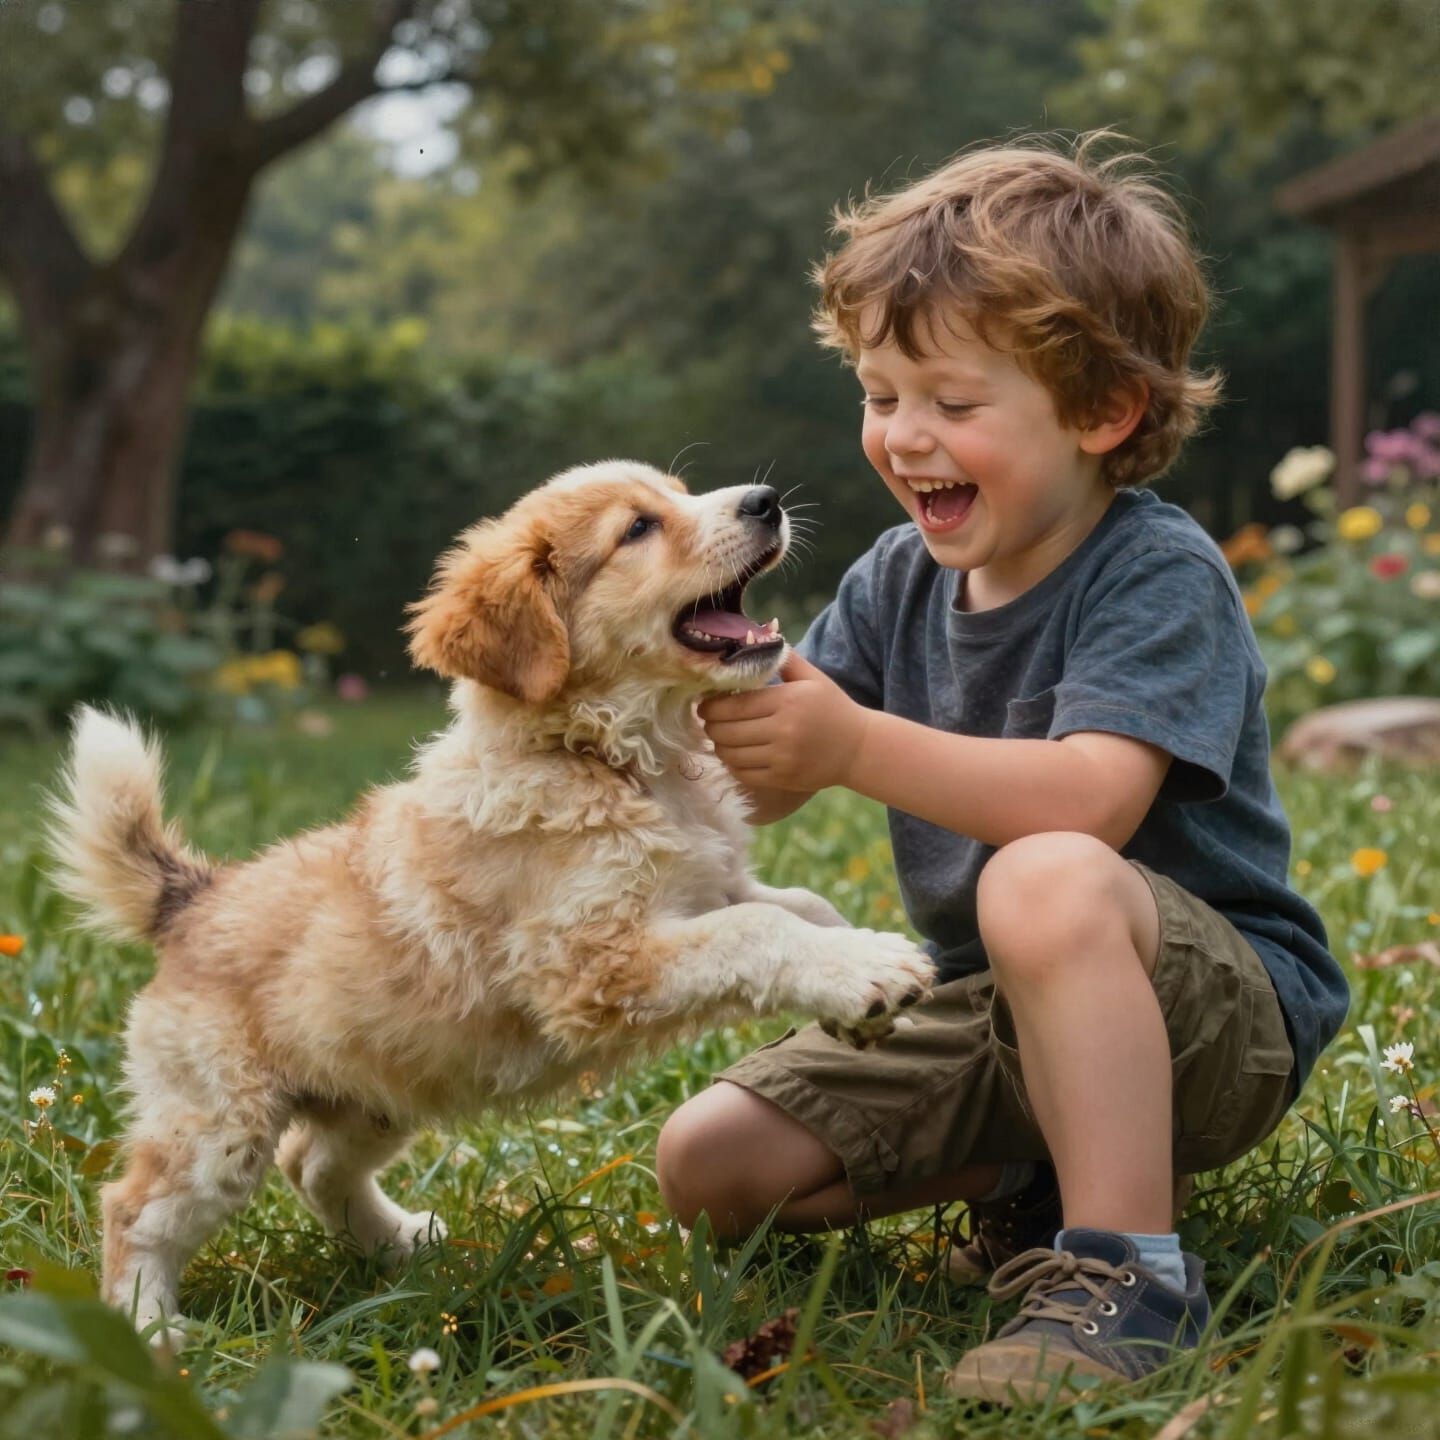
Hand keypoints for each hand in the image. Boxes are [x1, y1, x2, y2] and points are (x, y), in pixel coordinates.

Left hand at [697, 651, 869, 791]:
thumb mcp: (812, 677)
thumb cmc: (832, 707)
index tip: (704, 703)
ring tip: (721, 736)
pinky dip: (732, 763)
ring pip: (730, 754)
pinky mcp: (782, 779)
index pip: (734, 705)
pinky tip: (736, 753)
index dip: (711, 706)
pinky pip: (743, 773)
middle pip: (726, 731)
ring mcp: (782, 758)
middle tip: (710, 719)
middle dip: (711, 725)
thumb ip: (783, 658)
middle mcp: (783, 730)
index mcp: (787, 701)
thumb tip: (754, 637)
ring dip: (719, 745)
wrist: (858, 748)